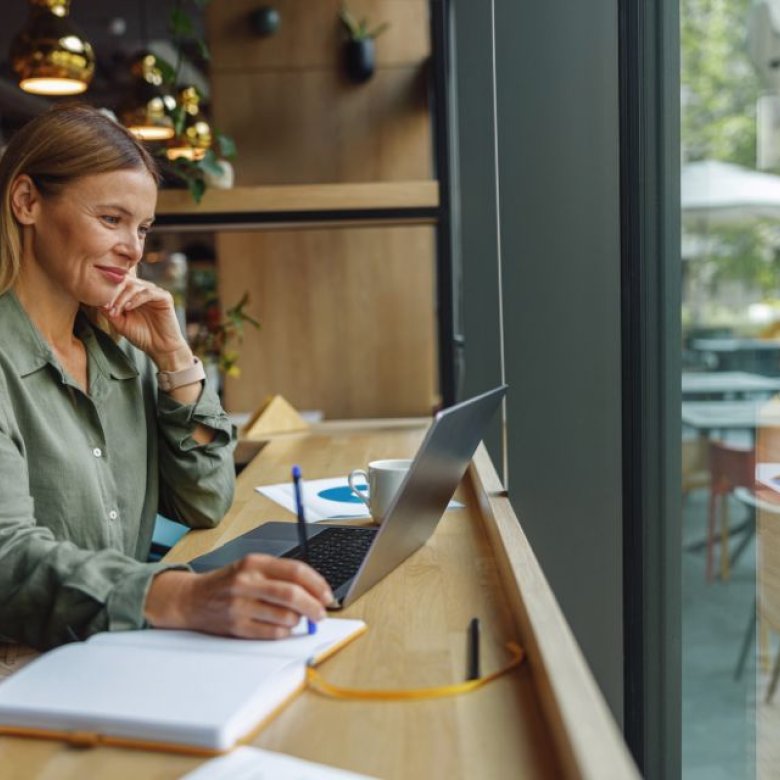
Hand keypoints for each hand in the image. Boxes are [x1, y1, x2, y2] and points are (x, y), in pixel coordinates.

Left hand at [101, 275, 190, 368]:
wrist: (160, 348)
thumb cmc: (141, 336)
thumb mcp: (119, 322)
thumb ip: (108, 310)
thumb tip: (94, 299)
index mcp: (133, 293)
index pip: (118, 283)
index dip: (107, 291)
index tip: (98, 304)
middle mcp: (144, 289)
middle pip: (126, 281)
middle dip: (114, 293)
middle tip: (106, 306)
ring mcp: (155, 292)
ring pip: (135, 286)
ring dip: (123, 297)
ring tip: (116, 310)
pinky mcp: (165, 297)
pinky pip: (148, 292)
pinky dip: (136, 299)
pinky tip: (128, 308)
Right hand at [144, 555, 333, 638]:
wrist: (191, 599)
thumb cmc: (227, 583)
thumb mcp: (251, 568)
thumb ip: (280, 575)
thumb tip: (315, 590)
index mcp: (254, 563)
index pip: (295, 571)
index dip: (317, 584)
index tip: (327, 594)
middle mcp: (247, 582)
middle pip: (292, 594)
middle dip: (314, 605)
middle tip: (322, 612)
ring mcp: (240, 605)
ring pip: (285, 616)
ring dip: (298, 620)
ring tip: (296, 618)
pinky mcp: (236, 626)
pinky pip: (272, 633)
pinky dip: (284, 631)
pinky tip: (281, 626)